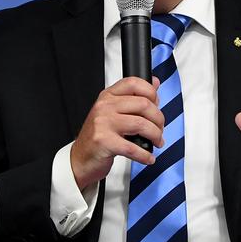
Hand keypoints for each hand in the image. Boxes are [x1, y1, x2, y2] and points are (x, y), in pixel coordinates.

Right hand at [69, 76, 163, 190]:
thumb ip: (133, 98)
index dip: (151, 92)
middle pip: (143, 104)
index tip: (157, 104)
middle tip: (159, 129)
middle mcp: (104, 106)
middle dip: (158, 119)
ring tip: (157, 142)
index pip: (134, 83)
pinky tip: (148, 157)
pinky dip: (145, 154)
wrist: (80, 158)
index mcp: (108, 96)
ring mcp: (103, 123)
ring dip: (155, 135)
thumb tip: (154, 83)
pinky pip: (133, 147)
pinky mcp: (104, 141)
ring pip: (141, 124)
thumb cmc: (98, 136)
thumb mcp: (113, 112)